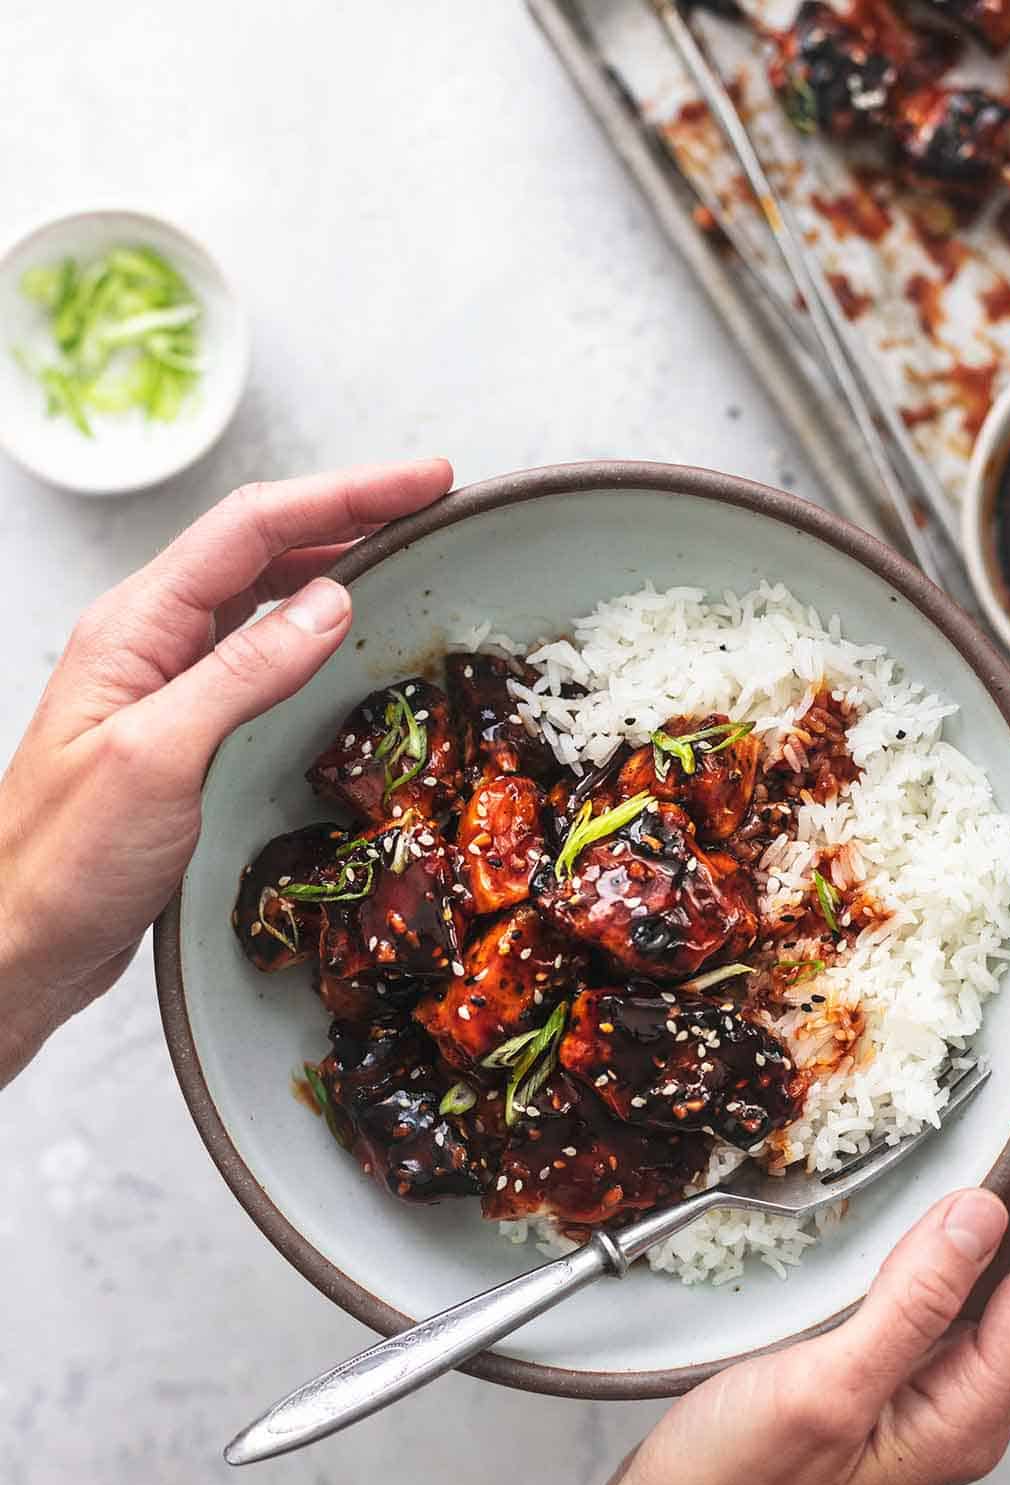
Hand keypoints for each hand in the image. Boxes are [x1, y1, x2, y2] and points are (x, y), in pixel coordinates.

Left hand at [0, 459, 452, 1081]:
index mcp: (134, 628)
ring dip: (334, 564)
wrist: (22, 943)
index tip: (425, 481)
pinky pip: (260, 658)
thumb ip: (243, 674)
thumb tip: (331, 603)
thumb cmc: (65, 860)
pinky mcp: (187, 732)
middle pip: (260, 547)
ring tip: (405, 551)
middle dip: (349, 513)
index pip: (250, 529)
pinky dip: (314, 632)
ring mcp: (168, 686)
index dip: (344, 495)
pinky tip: (349, 641)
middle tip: (433, 504)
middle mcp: (150, 643)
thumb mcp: (159, 758)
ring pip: (261, 597)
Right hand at [601, 1077, 1009, 1484]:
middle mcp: (963, 1401)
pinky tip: (948, 1196)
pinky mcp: (885, 1374)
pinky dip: (961, 1230)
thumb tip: (981, 1215)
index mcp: (966, 1413)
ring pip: (1001, 1282)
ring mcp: (926, 1389)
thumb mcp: (823, 1391)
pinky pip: (948, 1290)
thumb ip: (910, 1305)